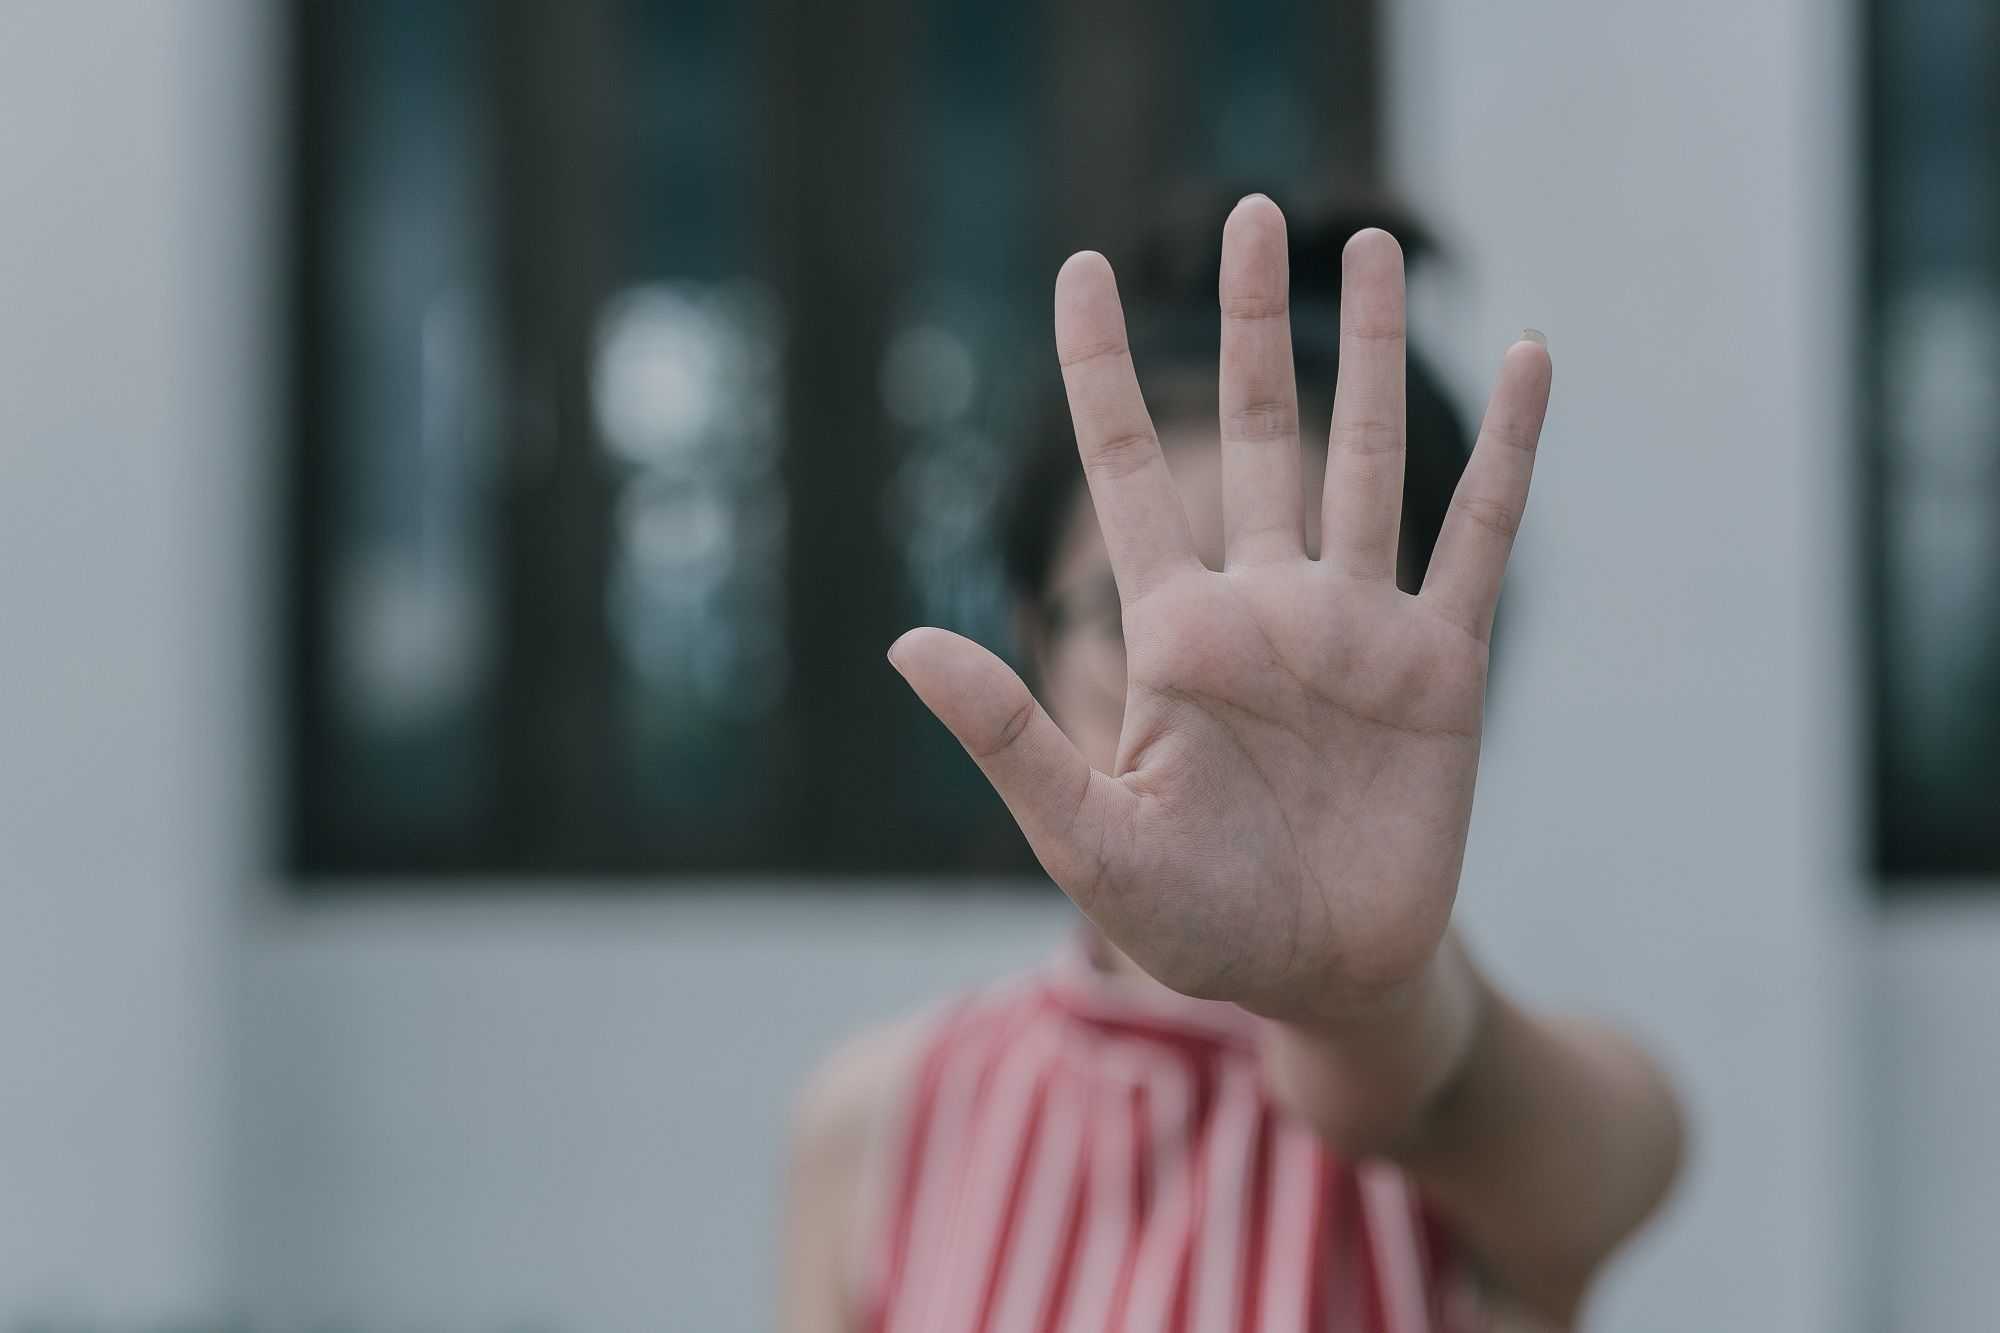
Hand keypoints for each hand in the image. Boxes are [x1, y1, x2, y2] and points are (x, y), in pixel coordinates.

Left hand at [890, 196, 1551, 1025]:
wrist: (1321, 979)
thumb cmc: (1193, 921)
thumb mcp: (1087, 834)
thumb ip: (1009, 734)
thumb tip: (904, 640)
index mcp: (1175, 630)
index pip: (1125, 469)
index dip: (1102, 370)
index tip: (1081, 269)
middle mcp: (1266, 604)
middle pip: (1255, 430)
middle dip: (1249, 323)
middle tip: (1245, 214)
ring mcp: (1358, 626)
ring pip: (1366, 457)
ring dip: (1372, 353)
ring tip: (1372, 248)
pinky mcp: (1441, 666)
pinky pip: (1479, 535)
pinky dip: (1509, 451)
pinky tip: (1534, 359)